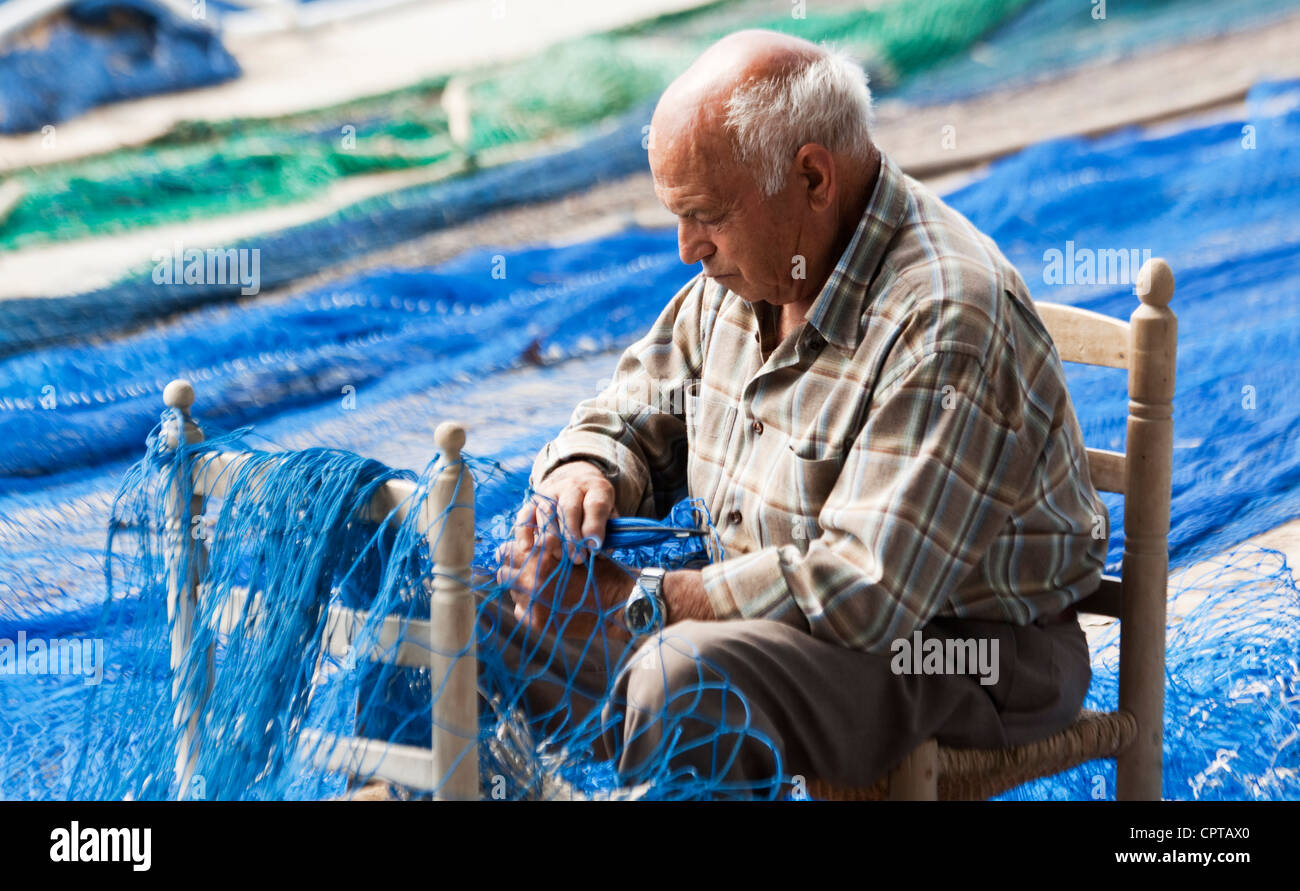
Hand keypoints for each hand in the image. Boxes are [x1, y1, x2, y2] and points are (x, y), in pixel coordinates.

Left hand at [494, 538, 634, 640]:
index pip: (507, 549)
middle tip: (527, 569)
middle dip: (513, 568)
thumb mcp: (572, 548)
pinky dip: (527, 605)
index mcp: (540, 556)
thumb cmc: (599, 571)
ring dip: (520, 586)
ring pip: (511, 590)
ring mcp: (532, 603)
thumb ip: (545, 547)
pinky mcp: (537, 623)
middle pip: (503, 570)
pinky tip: (544, 601)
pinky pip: (519, 609)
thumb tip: (517, 545)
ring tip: (539, 585)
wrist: (618, 603)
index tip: (519, 552)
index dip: (513, 550)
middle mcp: (531, 580)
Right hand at [514, 460, 616, 565]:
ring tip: (559, 557)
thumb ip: (608, 531)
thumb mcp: (610, 512)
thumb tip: (600, 553)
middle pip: (569, 509)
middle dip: (572, 537)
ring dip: (552, 537)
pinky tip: (528, 548)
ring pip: (547, 512)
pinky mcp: (533, 500)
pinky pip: (525, 514)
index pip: (595, 505)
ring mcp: (550, 491)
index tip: (594, 548)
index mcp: (596, 488)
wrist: (577, 480)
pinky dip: (524, 532)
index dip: (594, 527)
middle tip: (577, 559)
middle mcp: (572, 486)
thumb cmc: (595, 505)